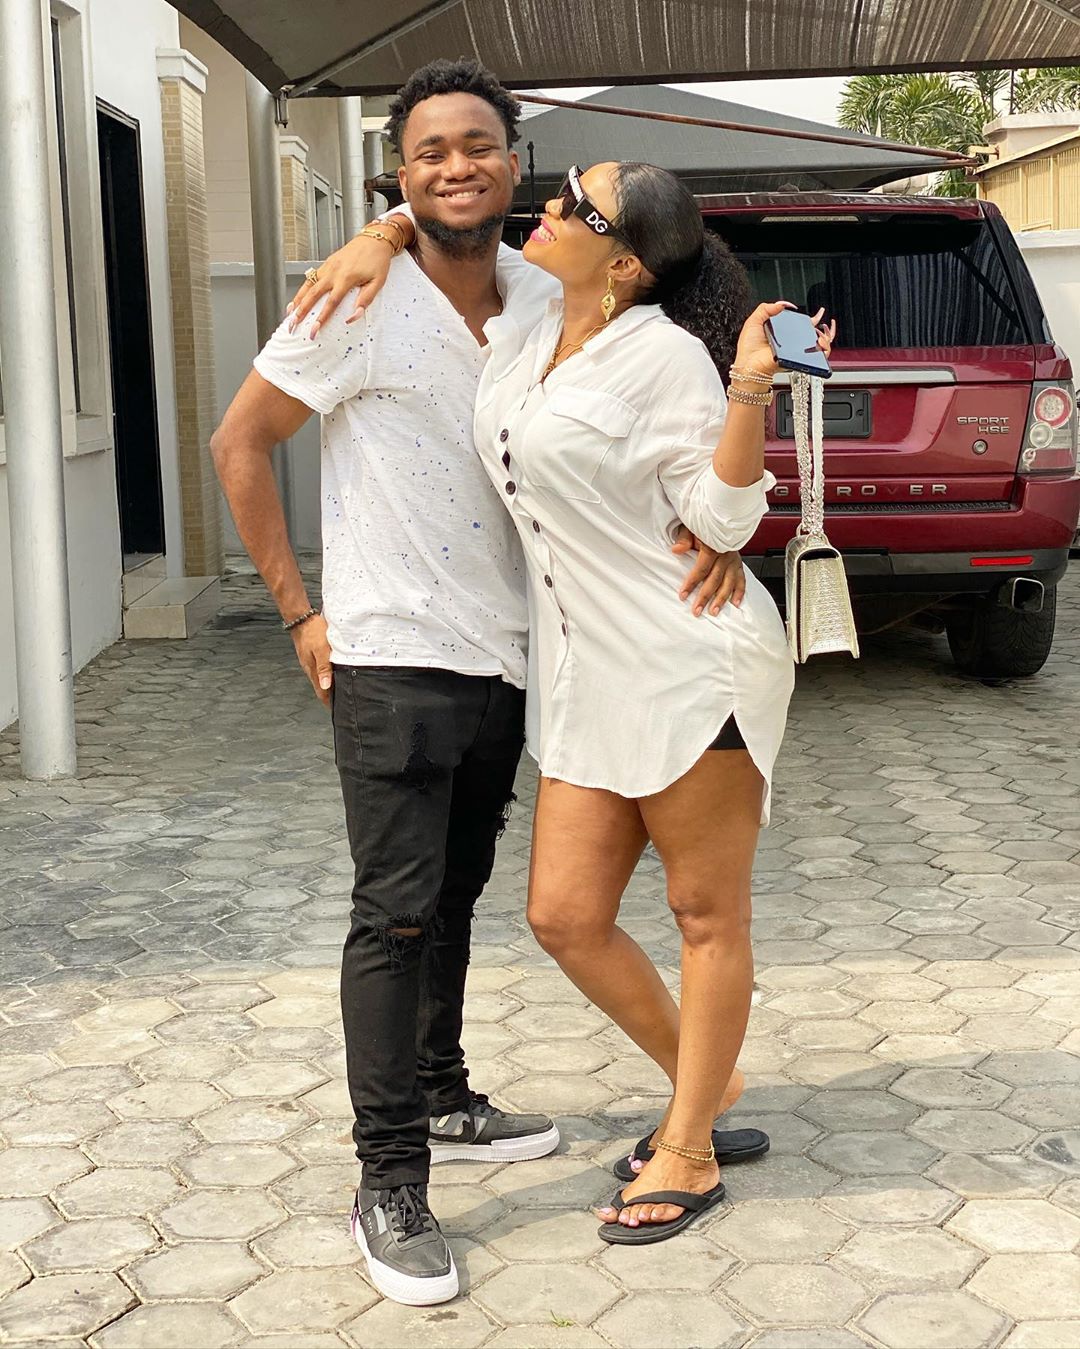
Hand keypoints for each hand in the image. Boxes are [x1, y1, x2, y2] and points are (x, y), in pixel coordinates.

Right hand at [285, 220, 409, 336]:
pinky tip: (297, 298)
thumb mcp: (378, 282)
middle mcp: (333, 272)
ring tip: (289, 314)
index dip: (321, 318)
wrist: (374, 239)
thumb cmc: (377, 261)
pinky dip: (302, 289)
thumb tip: (353, 317)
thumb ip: (365, 300)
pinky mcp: (326, 264)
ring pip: (308, 285)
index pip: (331, 303)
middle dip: (301, 312)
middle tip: (292, 325)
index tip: (314, 330)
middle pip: (313, 295)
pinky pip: (311, 278)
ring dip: (297, 300)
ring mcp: (328, 267)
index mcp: (346, 278)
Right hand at [290, 614, 332, 705]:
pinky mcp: (310, 656)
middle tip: (341, 704)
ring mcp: (309, 662)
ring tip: (338, 692)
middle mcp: (309, 668)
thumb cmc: (313, 631)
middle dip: (330, 696)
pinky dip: (326, 675)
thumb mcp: (321, 649)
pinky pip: (319, 670)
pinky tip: (332, 674)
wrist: (301, 618)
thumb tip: (325, 686)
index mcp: (312, 669)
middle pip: (320, 687)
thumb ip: (324, 667)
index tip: (336, 711)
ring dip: (328, 686)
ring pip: (319, 678)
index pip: (321, 692)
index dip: (328, 702)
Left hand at [672, 529, 745, 615]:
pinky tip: (736, 603)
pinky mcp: (739, 564)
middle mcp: (726, 554)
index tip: (683, 595)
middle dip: (705, 596)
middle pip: (715, 579)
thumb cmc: (703, 524)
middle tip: (697, 610)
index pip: (702, 568)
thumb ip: (684, 538)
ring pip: (729, 582)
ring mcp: (734, 560)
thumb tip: (676, 549)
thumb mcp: (690, 527)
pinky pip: (741, 579)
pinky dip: (740, 592)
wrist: (720, 518)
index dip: (692, 582)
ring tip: (714, 611)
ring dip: (722, 598)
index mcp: (714, 545)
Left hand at [732, 301, 836, 379]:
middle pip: (815, 334)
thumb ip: (766, 308)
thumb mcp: (754, 321)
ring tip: (821, 332)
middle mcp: (792, 342)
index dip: (813, 318)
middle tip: (822, 322)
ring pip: (820, 345)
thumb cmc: (748, 348)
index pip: (803, 324)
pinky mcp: (798, 359)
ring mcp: (796, 351)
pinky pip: (817, 356)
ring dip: (826, 336)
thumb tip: (782, 304)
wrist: (748, 364)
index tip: (820, 312)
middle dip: (824, 328)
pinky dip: (824, 348)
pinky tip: (820, 341)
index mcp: (783, 332)